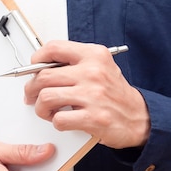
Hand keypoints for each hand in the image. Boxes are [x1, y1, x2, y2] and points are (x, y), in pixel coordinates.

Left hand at [24, 40, 149, 148]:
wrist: (139, 117)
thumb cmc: (114, 93)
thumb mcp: (99, 66)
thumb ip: (73, 62)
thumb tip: (40, 66)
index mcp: (94, 55)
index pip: (54, 48)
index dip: (37, 58)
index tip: (33, 67)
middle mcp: (93, 72)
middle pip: (44, 76)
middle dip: (31, 88)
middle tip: (31, 95)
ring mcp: (93, 96)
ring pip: (46, 98)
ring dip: (40, 107)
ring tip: (46, 110)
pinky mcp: (93, 118)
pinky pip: (58, 119)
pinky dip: (55, 122)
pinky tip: (62, 120)